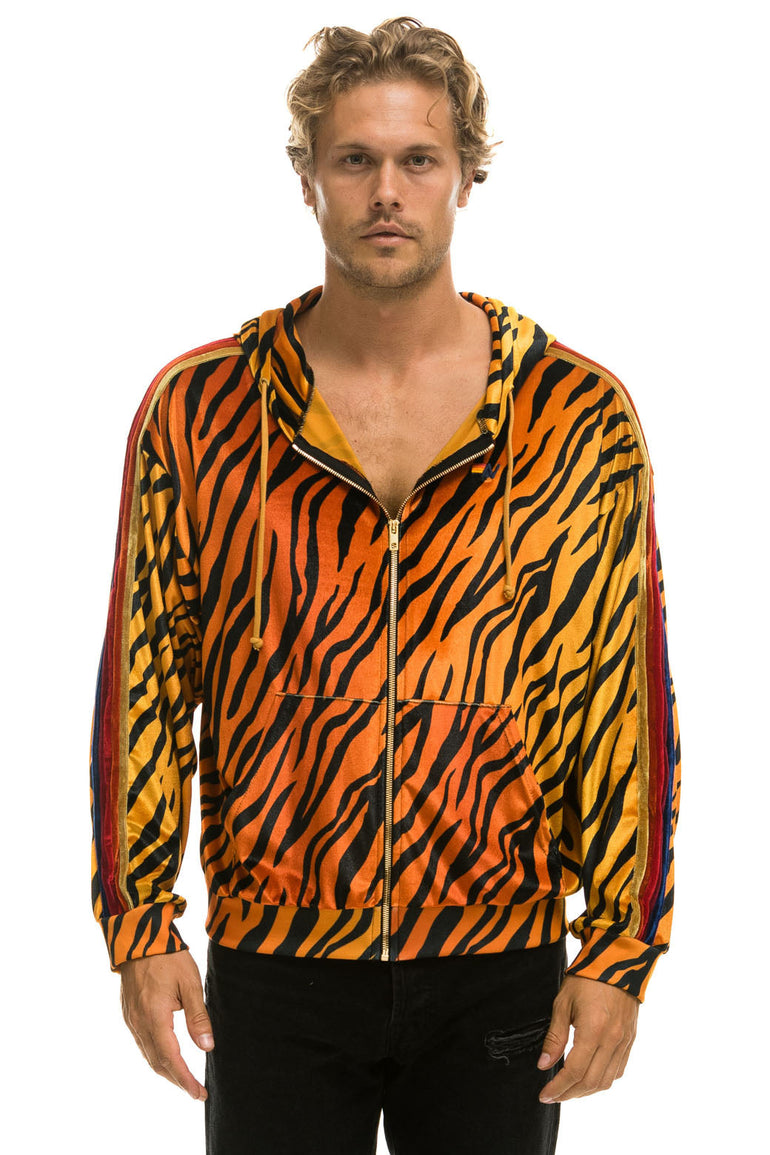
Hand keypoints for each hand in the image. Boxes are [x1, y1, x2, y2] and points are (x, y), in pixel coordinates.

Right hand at [119, 950, 213, 1099]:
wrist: (140, 938)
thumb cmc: (169, 957)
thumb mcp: (190, 983)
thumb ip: (198, 1017)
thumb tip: (207, 1047)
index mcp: (155, 1016)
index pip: (170, 1058)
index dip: (185, 1079)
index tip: (198, 1093)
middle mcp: (139, 1023)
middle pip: (157, 1062)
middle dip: (176, 1080)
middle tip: (196, 1091)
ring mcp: (131, 1019)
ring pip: (147, 1055)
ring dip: (165, 1070)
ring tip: (184, 1079)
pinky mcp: (129, 1013)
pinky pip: (142, 1043)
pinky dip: (156, 1056)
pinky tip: (167, 1056)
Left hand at [537, 975, 637, 1101]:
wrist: (617, 961)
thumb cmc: (586, 978)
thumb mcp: (563, 1003)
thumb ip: (555, 1037)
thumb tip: (543, 1066)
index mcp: (594, 1030)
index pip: (575, 1072)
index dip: (558, 1088)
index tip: (544, 1095)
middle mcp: (612, 1040)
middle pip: (591, 1082)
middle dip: (570, 1094)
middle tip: (553, 1096)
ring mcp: (624, 1041)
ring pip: (606, 1080)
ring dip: (586, 1091)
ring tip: (568, 1090)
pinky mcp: (630, 1039)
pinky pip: (618, 1070)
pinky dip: (602, 1080)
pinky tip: (589, 1077)